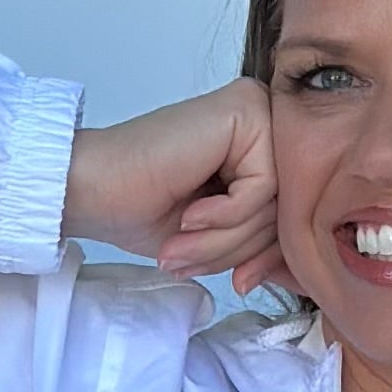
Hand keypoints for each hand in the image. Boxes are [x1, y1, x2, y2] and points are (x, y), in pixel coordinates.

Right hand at [62, 82, 282, 291]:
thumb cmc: (138, 206)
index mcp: (258, 145)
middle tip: (189, 261)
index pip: (291, 212)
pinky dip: (226, 217)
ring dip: (227, 240)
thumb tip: (301, 275)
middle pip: (287, 207)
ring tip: (181, 246)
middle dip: (242, 250)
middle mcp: (262, 119)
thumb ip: (259, 244)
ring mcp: (255, 109)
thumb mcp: (216, 237)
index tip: (240, 283)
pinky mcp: (244, 110)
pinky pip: (262, 186)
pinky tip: (188, 216)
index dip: (267, 256)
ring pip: (276, 201)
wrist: (90, 189)